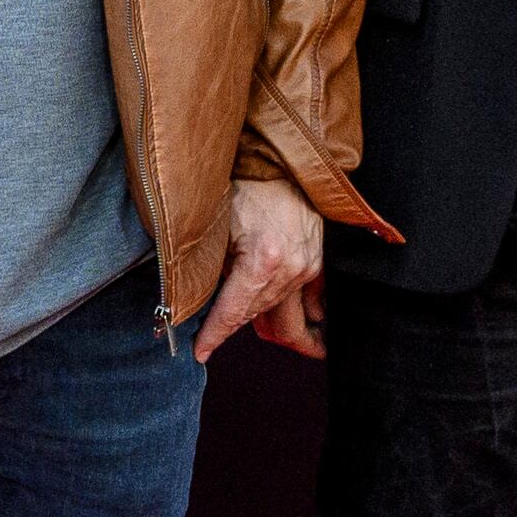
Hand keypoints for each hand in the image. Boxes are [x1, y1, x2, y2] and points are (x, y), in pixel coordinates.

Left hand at [201, 176, 324, 362]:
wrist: (283, 163)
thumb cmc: (247, 187)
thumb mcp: (218, 226)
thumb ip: (212, 269)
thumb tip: (200, 301)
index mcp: (262, 261)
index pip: (234, 312)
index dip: (214, 335)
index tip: (200, 353)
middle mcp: (291, 270)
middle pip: (260, 318)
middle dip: (237, 329)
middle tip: (212, 341)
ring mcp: (308, 268)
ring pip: (282, 313)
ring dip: (263, 321)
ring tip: (247, 327)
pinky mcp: (317, 263)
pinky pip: (308, 302)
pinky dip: (296, 314)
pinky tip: (288, 323)